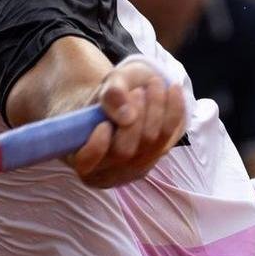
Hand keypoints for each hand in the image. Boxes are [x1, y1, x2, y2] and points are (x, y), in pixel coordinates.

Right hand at [70, 60, 185, 187]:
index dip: (96, 146)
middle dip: (133, 117)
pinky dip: (174, 109)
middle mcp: (106, 171)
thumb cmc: (107, 98)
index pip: (86, 163)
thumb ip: (111, 96)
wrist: (125, 100)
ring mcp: (133, 168)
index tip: (103, 123)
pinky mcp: (156, 157)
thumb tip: (126, 116)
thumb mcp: (105, 87)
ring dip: (154, 108)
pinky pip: (169, 136)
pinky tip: (173, 89)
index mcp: (81, 157)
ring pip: (149, 142)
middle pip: (123, 151)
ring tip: (153, 84)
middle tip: (137, 91)